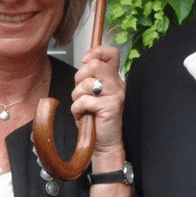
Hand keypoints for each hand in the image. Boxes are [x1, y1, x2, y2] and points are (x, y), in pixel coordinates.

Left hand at [71, 46, 125, 166]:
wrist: (105, 143)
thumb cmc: (95, 119)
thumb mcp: (92, 94)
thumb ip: (90, 78)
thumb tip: (84, 63)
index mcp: (114, 78)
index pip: (111, 53)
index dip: (96, 52)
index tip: (85, 61)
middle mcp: (118, 84)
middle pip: (95, 65)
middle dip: (79, 78)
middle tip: (80, 93)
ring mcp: (116, 95)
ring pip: (87, 83)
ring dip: (77, 96)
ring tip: (81, 107)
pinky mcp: (111, 107)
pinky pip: (85, 100)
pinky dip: (77, 109)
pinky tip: (82, 116)